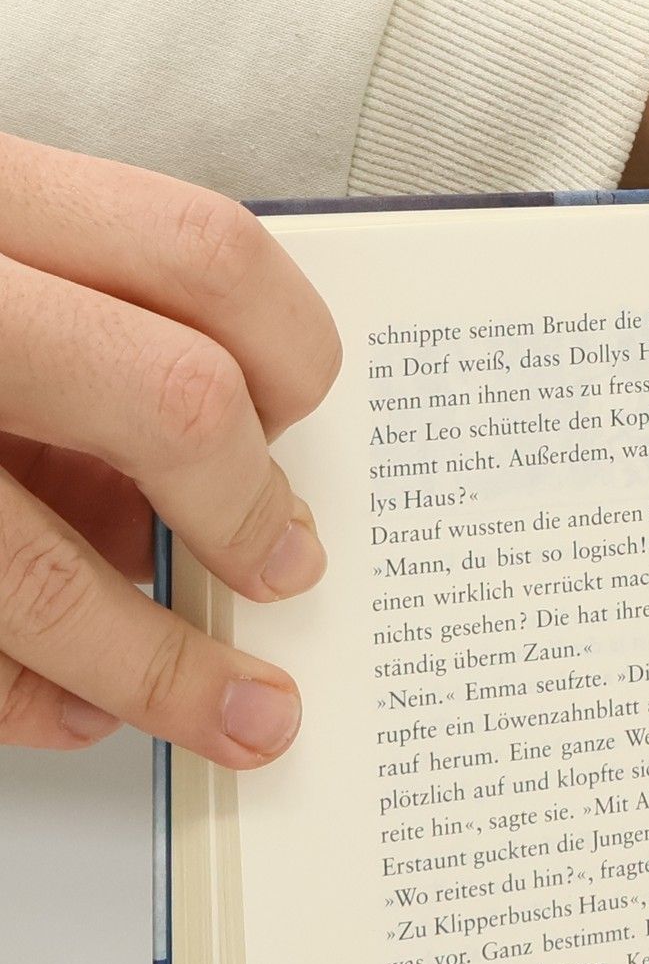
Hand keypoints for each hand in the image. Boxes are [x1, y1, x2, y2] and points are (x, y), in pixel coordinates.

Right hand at [0, 134, 338, 763]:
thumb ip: (69, 339)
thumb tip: (201, 488)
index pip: (200, 251)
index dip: (290, 352)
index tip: (306, 421)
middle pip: (166, 398)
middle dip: (249, 508)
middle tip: (287, 567)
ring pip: (32, 568)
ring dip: (159, 664)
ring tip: (237, 712)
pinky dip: (20, 691)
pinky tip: (68, 707)